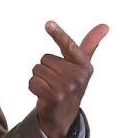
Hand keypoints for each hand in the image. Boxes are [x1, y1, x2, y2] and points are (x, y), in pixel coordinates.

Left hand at [29, 21, 108, 137]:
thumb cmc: (72, 83)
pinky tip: (43, 94)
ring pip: (37, 69)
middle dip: (46, 67)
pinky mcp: (53, 98)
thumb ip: (91, 44)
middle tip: (55, 79)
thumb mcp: (82, 65)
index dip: (58, 34)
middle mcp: (77, 76)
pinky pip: (32, 82)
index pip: (69, 46)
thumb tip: (105, 25)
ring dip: (39, 77)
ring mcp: (66, 88)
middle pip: (45, 58)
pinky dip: (33, 87)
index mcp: (84, 65)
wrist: (64, 115)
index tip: (48, 23)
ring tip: (50, 87)